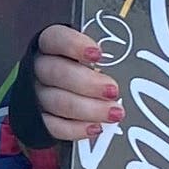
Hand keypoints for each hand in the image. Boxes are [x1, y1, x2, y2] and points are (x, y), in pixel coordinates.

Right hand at [29, 21, 122, 138]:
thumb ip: (105, 56)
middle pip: (54, 72)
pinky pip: (52, 127)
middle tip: (113, 90)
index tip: (97, 54)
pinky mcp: (38, 122)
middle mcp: (38, 70)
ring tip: (115, 113)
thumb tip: (133, 62)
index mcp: (49, 47)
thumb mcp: (93, 58)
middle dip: (86, 82)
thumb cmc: (86, 71)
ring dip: (87, 108)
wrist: (66, 99)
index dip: (72, 45)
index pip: (53, 39)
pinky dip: (75, 129)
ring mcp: (35, 96)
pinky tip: (96, 128)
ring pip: (55, 102)